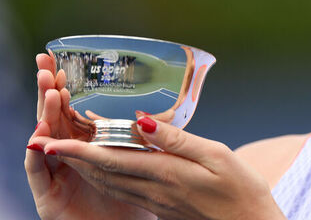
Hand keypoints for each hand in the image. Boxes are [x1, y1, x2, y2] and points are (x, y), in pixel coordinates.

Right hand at [25, 54, 154, 219]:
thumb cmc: (140, 206)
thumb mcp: (152, 169)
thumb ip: (149, 143)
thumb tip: (143, 118)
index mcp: (96, 151)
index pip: (78, 113)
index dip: (70, 90)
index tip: (64, 65)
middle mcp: (74, 162)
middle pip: (58, 120)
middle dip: (50, 93)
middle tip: (46, 66)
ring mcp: (59, 179)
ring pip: (46, 142)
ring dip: (44, 116)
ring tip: (48, 92)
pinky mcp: (50, 200)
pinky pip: (38, 175)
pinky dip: (36, 155)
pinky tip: (38, 138)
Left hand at [31, 118, 285, 219]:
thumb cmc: (241, 190)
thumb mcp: (217, 155)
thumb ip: (178, 140)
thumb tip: (143, 122)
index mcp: (167, 174)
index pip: (112, 159)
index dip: (79, 150)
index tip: (53, 140)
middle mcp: (156, 190)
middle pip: (104, 172)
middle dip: (73, 157)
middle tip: (49, 139)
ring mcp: (158, 202)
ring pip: (111, 183)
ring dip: (86, 166)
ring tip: (68, 150)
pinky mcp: (163, 208)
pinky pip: (125, 191)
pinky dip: (107, 176)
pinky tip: (106, 167)